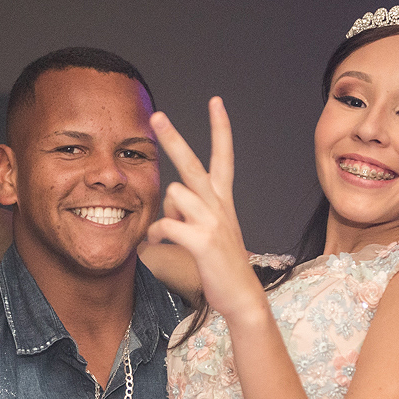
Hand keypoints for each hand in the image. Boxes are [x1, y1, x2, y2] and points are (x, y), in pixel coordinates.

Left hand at [146, 98, 263, 320]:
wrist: (242, 297)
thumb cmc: (222, 266)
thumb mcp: (210, 231)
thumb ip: (191, 211)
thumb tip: (170, 201)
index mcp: (222, 200)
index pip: (223, 156)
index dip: (220, 128)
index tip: (216, 101)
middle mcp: (219, 204)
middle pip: (192, 162)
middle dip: (172, 137)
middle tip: (156, 115)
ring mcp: (213, 221)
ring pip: (174, 194)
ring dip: (164, 213)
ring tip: (170, 234)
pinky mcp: (203, 240)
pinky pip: (166, 225)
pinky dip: (156, 235)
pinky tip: (157, 245)